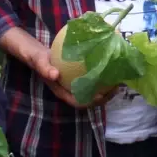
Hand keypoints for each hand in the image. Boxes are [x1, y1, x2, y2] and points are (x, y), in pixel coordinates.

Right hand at [0, 28, 115, 108]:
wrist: (38, 54)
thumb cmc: (39, 59)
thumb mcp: (40, 62)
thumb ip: (45, 69)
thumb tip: (55, 75)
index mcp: (62, 92)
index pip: (78, 102)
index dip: (91, 101)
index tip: (102, 94)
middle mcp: (70, 91)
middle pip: (89, 100)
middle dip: (104, 97)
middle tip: (116, 87)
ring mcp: (75, 86)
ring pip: (93, 92)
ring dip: (106, 89)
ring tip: (118, 81)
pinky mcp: (79, 78)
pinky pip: (93, 82)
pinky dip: (102, 79)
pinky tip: (111, 70)